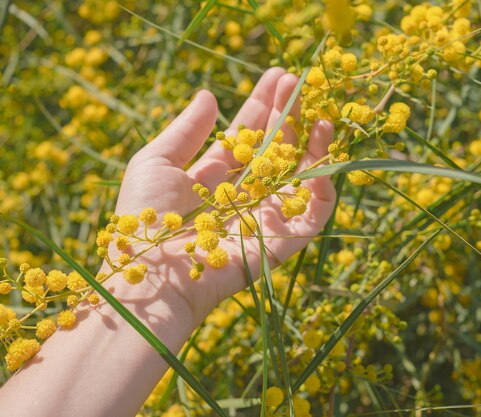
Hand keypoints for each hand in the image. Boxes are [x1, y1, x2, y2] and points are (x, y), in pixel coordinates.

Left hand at [111, 67, 334, 326]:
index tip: (277, 76)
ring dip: (313, 144)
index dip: (263, 106)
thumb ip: (186, 130)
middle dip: (288, 116)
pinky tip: (324, 157)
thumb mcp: (157, 162)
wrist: (151, 276)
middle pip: (275, 150)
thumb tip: (209, 94)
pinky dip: (324, 190)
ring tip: (320, 112)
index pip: (247, 135)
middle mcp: (242, 195)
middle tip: (299, 82)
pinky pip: (313, 215)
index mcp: (214, 178)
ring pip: (299, 177)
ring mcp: (263, 218)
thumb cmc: (144, 219)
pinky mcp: (281, 242)